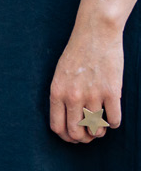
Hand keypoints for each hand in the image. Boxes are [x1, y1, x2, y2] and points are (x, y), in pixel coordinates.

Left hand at [49, 24, 122, 142]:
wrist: (95, 32)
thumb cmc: (77, 52)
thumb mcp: (61, 73)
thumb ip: (63, 97)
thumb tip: (70, 123)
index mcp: (56, 90)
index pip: (57, 127)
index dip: (67, 137)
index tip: (74, 136)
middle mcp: (73, 95)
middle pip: (77, 134)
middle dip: (84, 138)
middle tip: (89, 132)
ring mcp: (92, 95)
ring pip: (97, 131)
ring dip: (99, 130)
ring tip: (99, 119)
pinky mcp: (112, 93)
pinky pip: (114, 122)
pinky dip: (113, 122)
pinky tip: (111, 111)